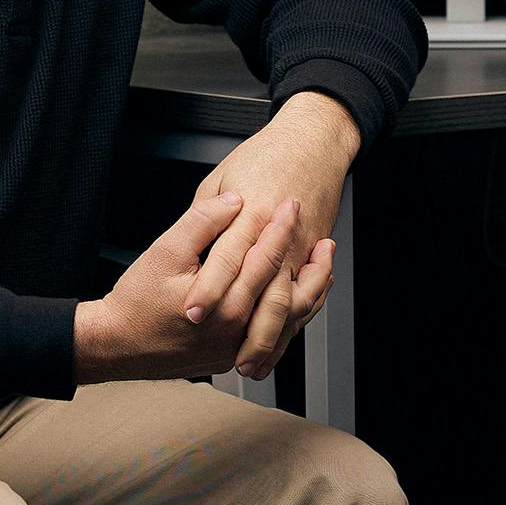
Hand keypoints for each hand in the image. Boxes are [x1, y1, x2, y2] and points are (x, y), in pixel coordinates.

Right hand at [76, 192, 331, 382]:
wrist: (114, 345)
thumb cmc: (135, 300)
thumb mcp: (164, 250)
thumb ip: (203, 222)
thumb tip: (236, 201)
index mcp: (224, 303)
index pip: (266, 260)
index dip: (282, 228)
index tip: (293, 204)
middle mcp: (235, 331)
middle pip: (290, 295)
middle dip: (312, 264)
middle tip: (327, 239)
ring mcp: (233, 349)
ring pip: (288, 323)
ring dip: (311, 293)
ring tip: (325, 269)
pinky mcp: (229, 357)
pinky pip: (271, 338)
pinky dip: (291, 317)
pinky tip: (297, 298)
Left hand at [190, 91, 358, 380]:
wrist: (313, 139)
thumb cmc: (265, 154)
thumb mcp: (219, 175)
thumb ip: (204, 217)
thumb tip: (193, 252)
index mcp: (251, 212)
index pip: (226, 259)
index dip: (209, 289)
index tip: (192, 316)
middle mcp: (278, 235)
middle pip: (265, 293)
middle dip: (248, 333)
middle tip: (230, 361)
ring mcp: (301, 246)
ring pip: (290, 303)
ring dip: (273, 338)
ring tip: (254, 365)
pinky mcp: (312, 251)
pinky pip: (306, 294)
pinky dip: (294, 322)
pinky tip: (279, 340)